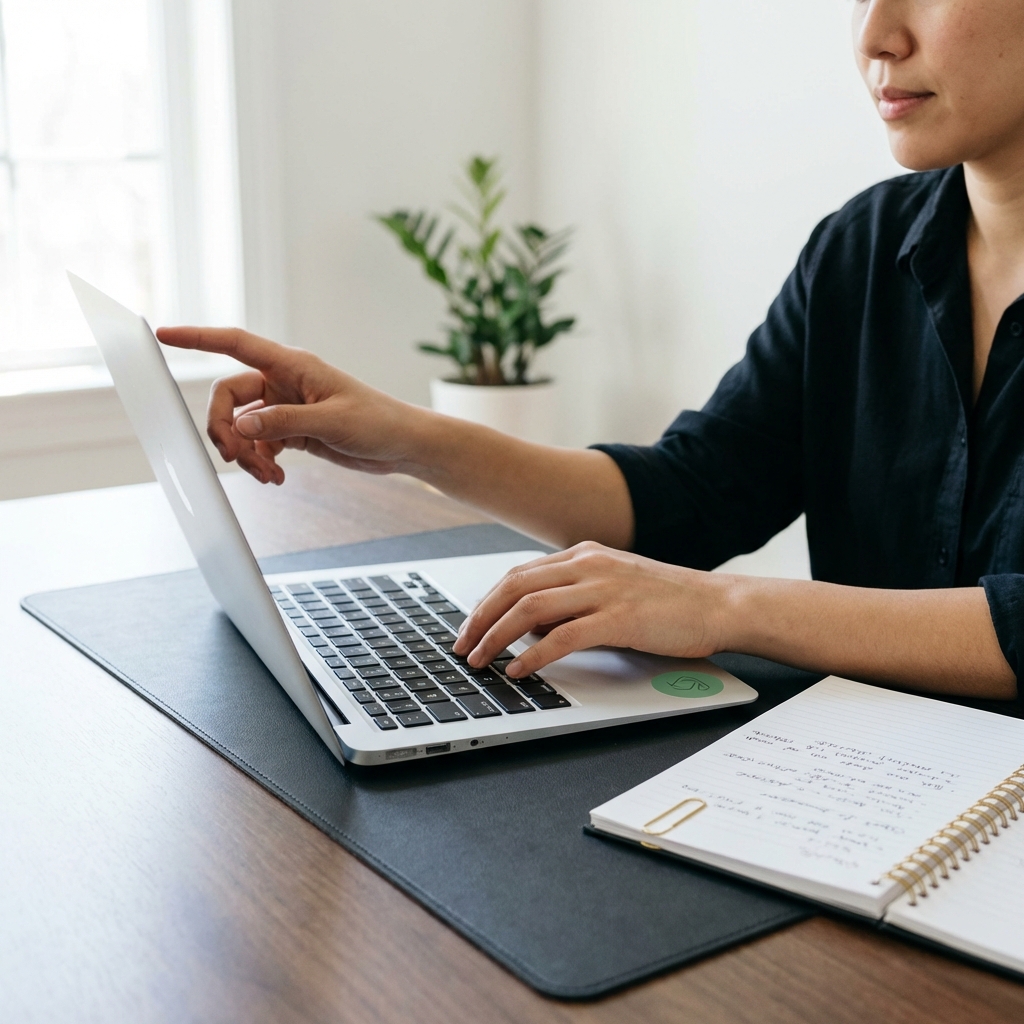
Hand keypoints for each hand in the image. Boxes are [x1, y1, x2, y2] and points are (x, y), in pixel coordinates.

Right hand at [156, 326, 424, 483]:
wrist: (401, 445)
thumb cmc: (377, 422)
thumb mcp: (331, 422)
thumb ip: (284, 422)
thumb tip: (240, 425)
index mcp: (292, 365)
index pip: (235, 343)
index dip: (197, 338)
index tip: (163, 335)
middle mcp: (283, 382)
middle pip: (228, 397)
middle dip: (224, 429)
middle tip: (236, 458)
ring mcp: (285, 407)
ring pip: (241, 426)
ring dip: (245, 453)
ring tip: (266, 475)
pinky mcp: (291, 431)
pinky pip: (258, 444)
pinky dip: (260, 463)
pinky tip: (275, 479)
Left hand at [452, 542, 727, 676]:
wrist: (719, 604)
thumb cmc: (670, 602)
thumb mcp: (613, 587)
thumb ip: (572, 599)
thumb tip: (531, 625)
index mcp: (584, 555)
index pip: (519, 574)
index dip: (487, 602)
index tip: (469, 626)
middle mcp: (589, 565)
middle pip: (514, 587)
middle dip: (480, 618)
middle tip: (461, 646)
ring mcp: (603, 589)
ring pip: (529, 609)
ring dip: (496, 636)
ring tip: (480, 660)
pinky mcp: (618, 618)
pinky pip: (561, 637)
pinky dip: (532, 654)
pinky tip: (518, 669)